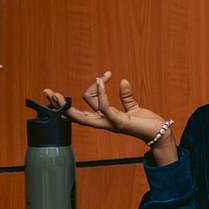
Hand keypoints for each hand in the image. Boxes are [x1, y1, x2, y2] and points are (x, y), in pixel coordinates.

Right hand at [43, 71, 169, 143]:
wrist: (160, 133)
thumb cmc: (146, 123)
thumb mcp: (133, 107)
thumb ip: (126, 97)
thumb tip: (122, 81)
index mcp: (104, 118)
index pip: (84, 106)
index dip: (89, 90)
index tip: (103, 75)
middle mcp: (102, 122)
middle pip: (74, 114)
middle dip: (59, 104)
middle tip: (48, 91)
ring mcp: (108, 123)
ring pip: (83, 114)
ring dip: (81, 97)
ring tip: (89, 79)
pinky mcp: (118, 122)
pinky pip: (103, 106)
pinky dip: (101, 92)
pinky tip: (101, 80)